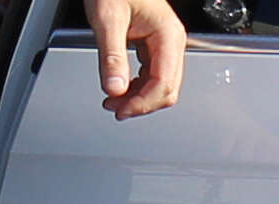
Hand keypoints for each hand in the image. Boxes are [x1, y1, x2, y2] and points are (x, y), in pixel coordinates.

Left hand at [84, 0, 185, 119]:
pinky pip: (151, 77)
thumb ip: (111, 55)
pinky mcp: (153, 47)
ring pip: (161, 87)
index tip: (121, 110)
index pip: (163, 83)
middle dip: (142, 104)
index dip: (143, 103)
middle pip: (167, 90)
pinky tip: (120, 89)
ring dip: (139, 99)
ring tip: (114, 101)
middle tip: (114, 109)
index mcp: (168, 35)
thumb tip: (115, 88)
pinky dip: (137, 89)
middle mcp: (171, 42)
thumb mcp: (107, 18)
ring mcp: (164, 46)